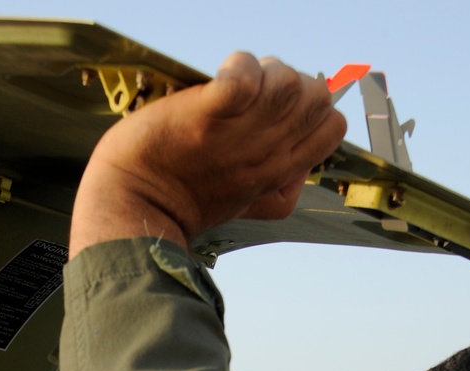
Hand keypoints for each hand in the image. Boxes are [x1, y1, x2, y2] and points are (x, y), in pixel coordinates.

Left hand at [70, 52, 346, 255]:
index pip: (334, 126)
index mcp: (279, 173)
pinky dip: (237, 67)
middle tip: (252, 98)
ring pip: (288, 81)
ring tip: (231, 90)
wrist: (135, 204)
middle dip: (289, 85)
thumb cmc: (183, 200)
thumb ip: (279, 188)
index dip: (311, 109)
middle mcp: (267, 153)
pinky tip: (219, 80)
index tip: (276, 112)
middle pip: (317, 96)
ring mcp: (239, 134)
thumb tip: (300, 169)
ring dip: (263, 72)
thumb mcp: (246, 202)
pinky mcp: (208, 114)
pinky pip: (245, 75)